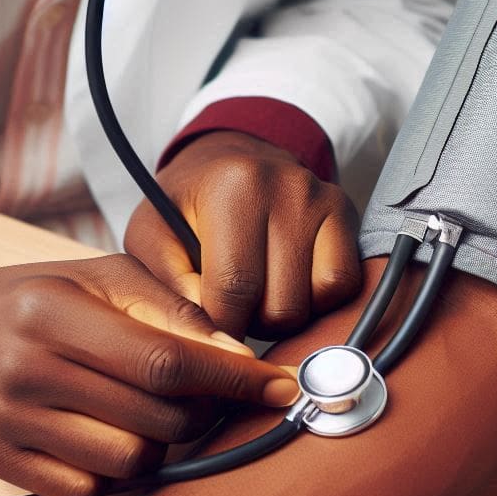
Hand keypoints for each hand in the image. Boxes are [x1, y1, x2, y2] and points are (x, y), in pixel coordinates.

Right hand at [0, 254, 298, 495]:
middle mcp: (27, 370)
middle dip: (202, 408)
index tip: (279, 385)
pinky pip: (91, 490)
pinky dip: (116, 468)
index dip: (233, 377)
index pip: (165, 359)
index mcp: (54, 312)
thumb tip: (239, 355)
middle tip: (205, 389)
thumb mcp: (100, 277)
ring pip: (131, 462)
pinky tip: (106, 429)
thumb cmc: (33, 297)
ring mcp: (10, 424)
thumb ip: (170, 311)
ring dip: (160, 441)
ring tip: (148, 406)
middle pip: (157, 417)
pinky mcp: (1, 464)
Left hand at [125, 132, 361, 338]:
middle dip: (251, 323)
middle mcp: (285, 187)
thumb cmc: (183, 208)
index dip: (220, 327)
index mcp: (233, 187)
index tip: (209, 333)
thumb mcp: (152, 237)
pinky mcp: (344, 212)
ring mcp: (321, 198)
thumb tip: (207, 331)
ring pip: (314, 301)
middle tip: (231, 305)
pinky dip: (316, 300)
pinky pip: (342, 285)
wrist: (223, 163)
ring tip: (257, 292)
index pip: (233, 288)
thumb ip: (168, 284)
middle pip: (278, 304)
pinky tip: (288, 283)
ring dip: (283, 315)